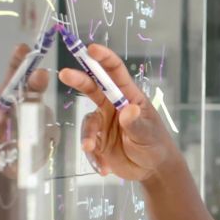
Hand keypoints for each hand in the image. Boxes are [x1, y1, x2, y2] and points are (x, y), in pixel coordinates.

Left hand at [0, 43, 55, 178]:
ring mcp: (41, 119)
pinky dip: (40, 144)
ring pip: (44, 113)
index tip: (23, 48)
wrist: (7, 178)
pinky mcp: (51, 136)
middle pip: (36, 88)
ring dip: (35, 124)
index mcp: (8, 100)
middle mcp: (27, 105)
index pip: (15, 75)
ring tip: (18, 144)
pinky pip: (50, 135)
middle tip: (39, 75)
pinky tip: (28, 153)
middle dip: (37, 81)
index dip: (19, 61)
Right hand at [57, 44, 178, 180]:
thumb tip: (128, 109)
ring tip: (92, 149)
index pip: (116, 73)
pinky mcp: (98, 139)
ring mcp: (104, 122)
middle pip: (93, 88)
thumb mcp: (147, 135)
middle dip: (79, 79)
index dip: (104, 59)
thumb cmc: (155, 146)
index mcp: (130, 97)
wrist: (152, 170)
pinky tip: (104, 168)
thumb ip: (136, 123)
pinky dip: (93, 155)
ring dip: (88, 135)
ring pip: (88, 121)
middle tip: (64, 74)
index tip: (91, 49)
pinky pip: (88, 141)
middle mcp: (114, 105)